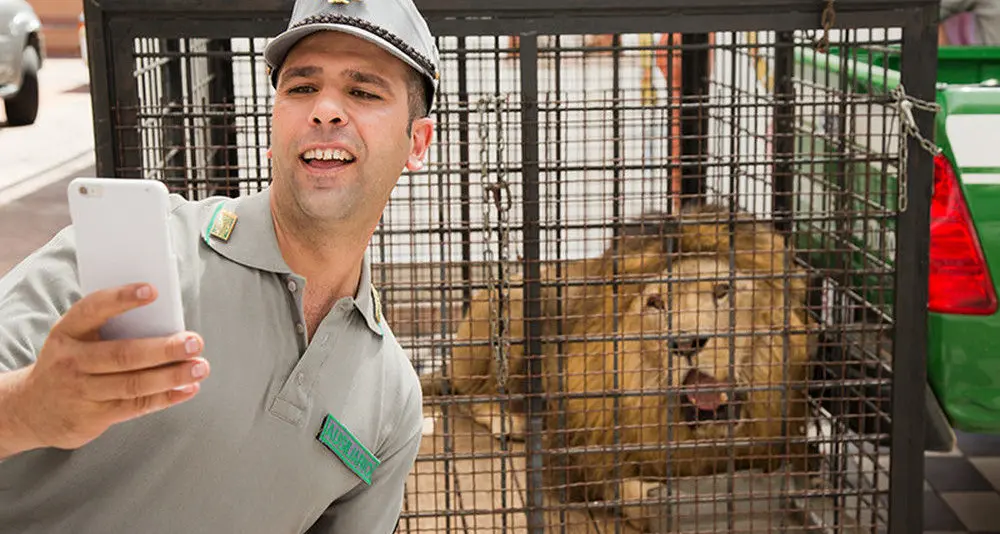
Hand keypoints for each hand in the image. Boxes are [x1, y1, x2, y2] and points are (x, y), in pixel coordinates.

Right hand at [9, 282, 209, 450]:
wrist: (32, 409)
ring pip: (134, 384)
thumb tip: (166, 323)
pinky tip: (188, 388)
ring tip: (200, 367)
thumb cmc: (71, 363)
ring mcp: (81, 391)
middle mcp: (72, 361)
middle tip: (194, 341)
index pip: (93, 309)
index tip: (153, 290)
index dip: (122, 298)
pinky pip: (136, 406)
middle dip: (164, 349)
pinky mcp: (93, 417)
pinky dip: (167, 397)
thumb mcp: (77, 339)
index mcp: (67, 332)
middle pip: (123, 354)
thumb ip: (111, 329)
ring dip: (172, 376)